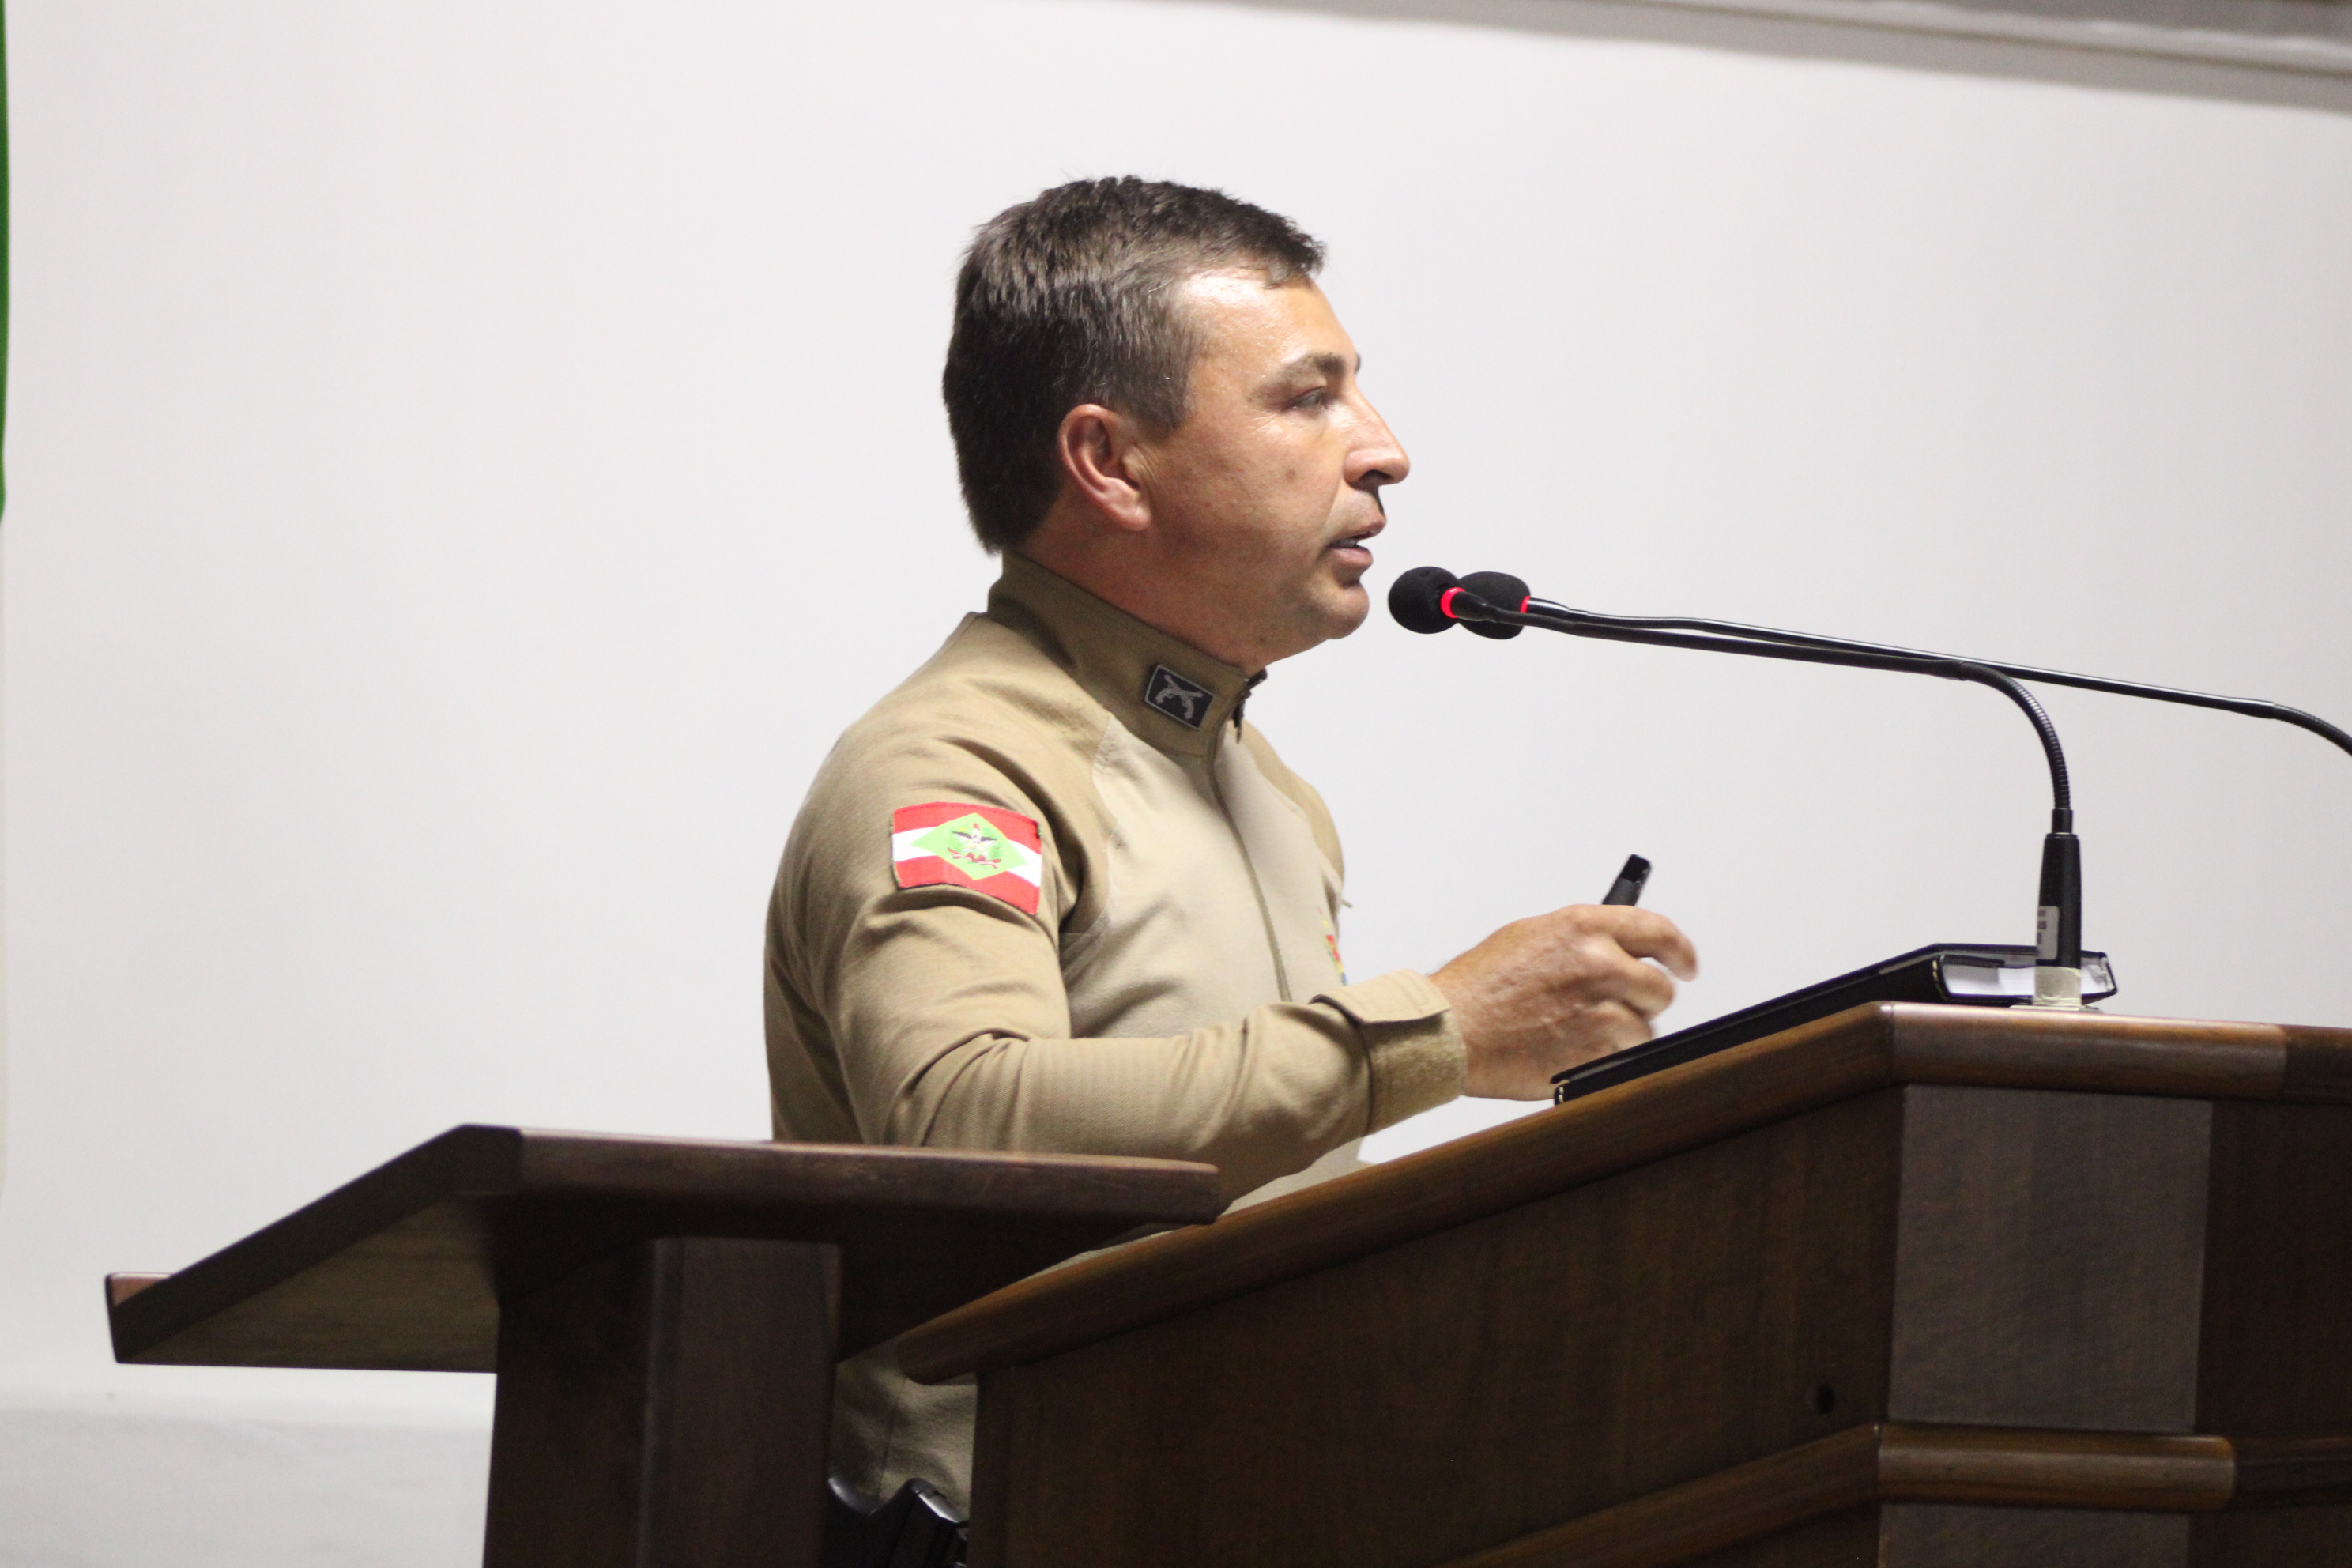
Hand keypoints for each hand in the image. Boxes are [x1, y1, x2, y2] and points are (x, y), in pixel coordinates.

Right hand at [1429, 906, 1698, 1098]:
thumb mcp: (1529, 938)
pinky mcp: (1597, 1049)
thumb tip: (1614, 949)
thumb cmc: (1477, 987)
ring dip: (1622, 1034)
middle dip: (1645, 1002)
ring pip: (1644, 1027)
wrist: (1450, 1030)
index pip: (1659, 932)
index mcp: (1583, 927)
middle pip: (1660, 987)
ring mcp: (1601, 1007)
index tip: (1685, 965)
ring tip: (1578, 1033)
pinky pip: (1624, 1056)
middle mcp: (1599, 962)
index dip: (1680, 952)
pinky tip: (1571, 1050)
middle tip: (1623, 1009)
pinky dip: (1605, 1058)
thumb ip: (1579, 940)